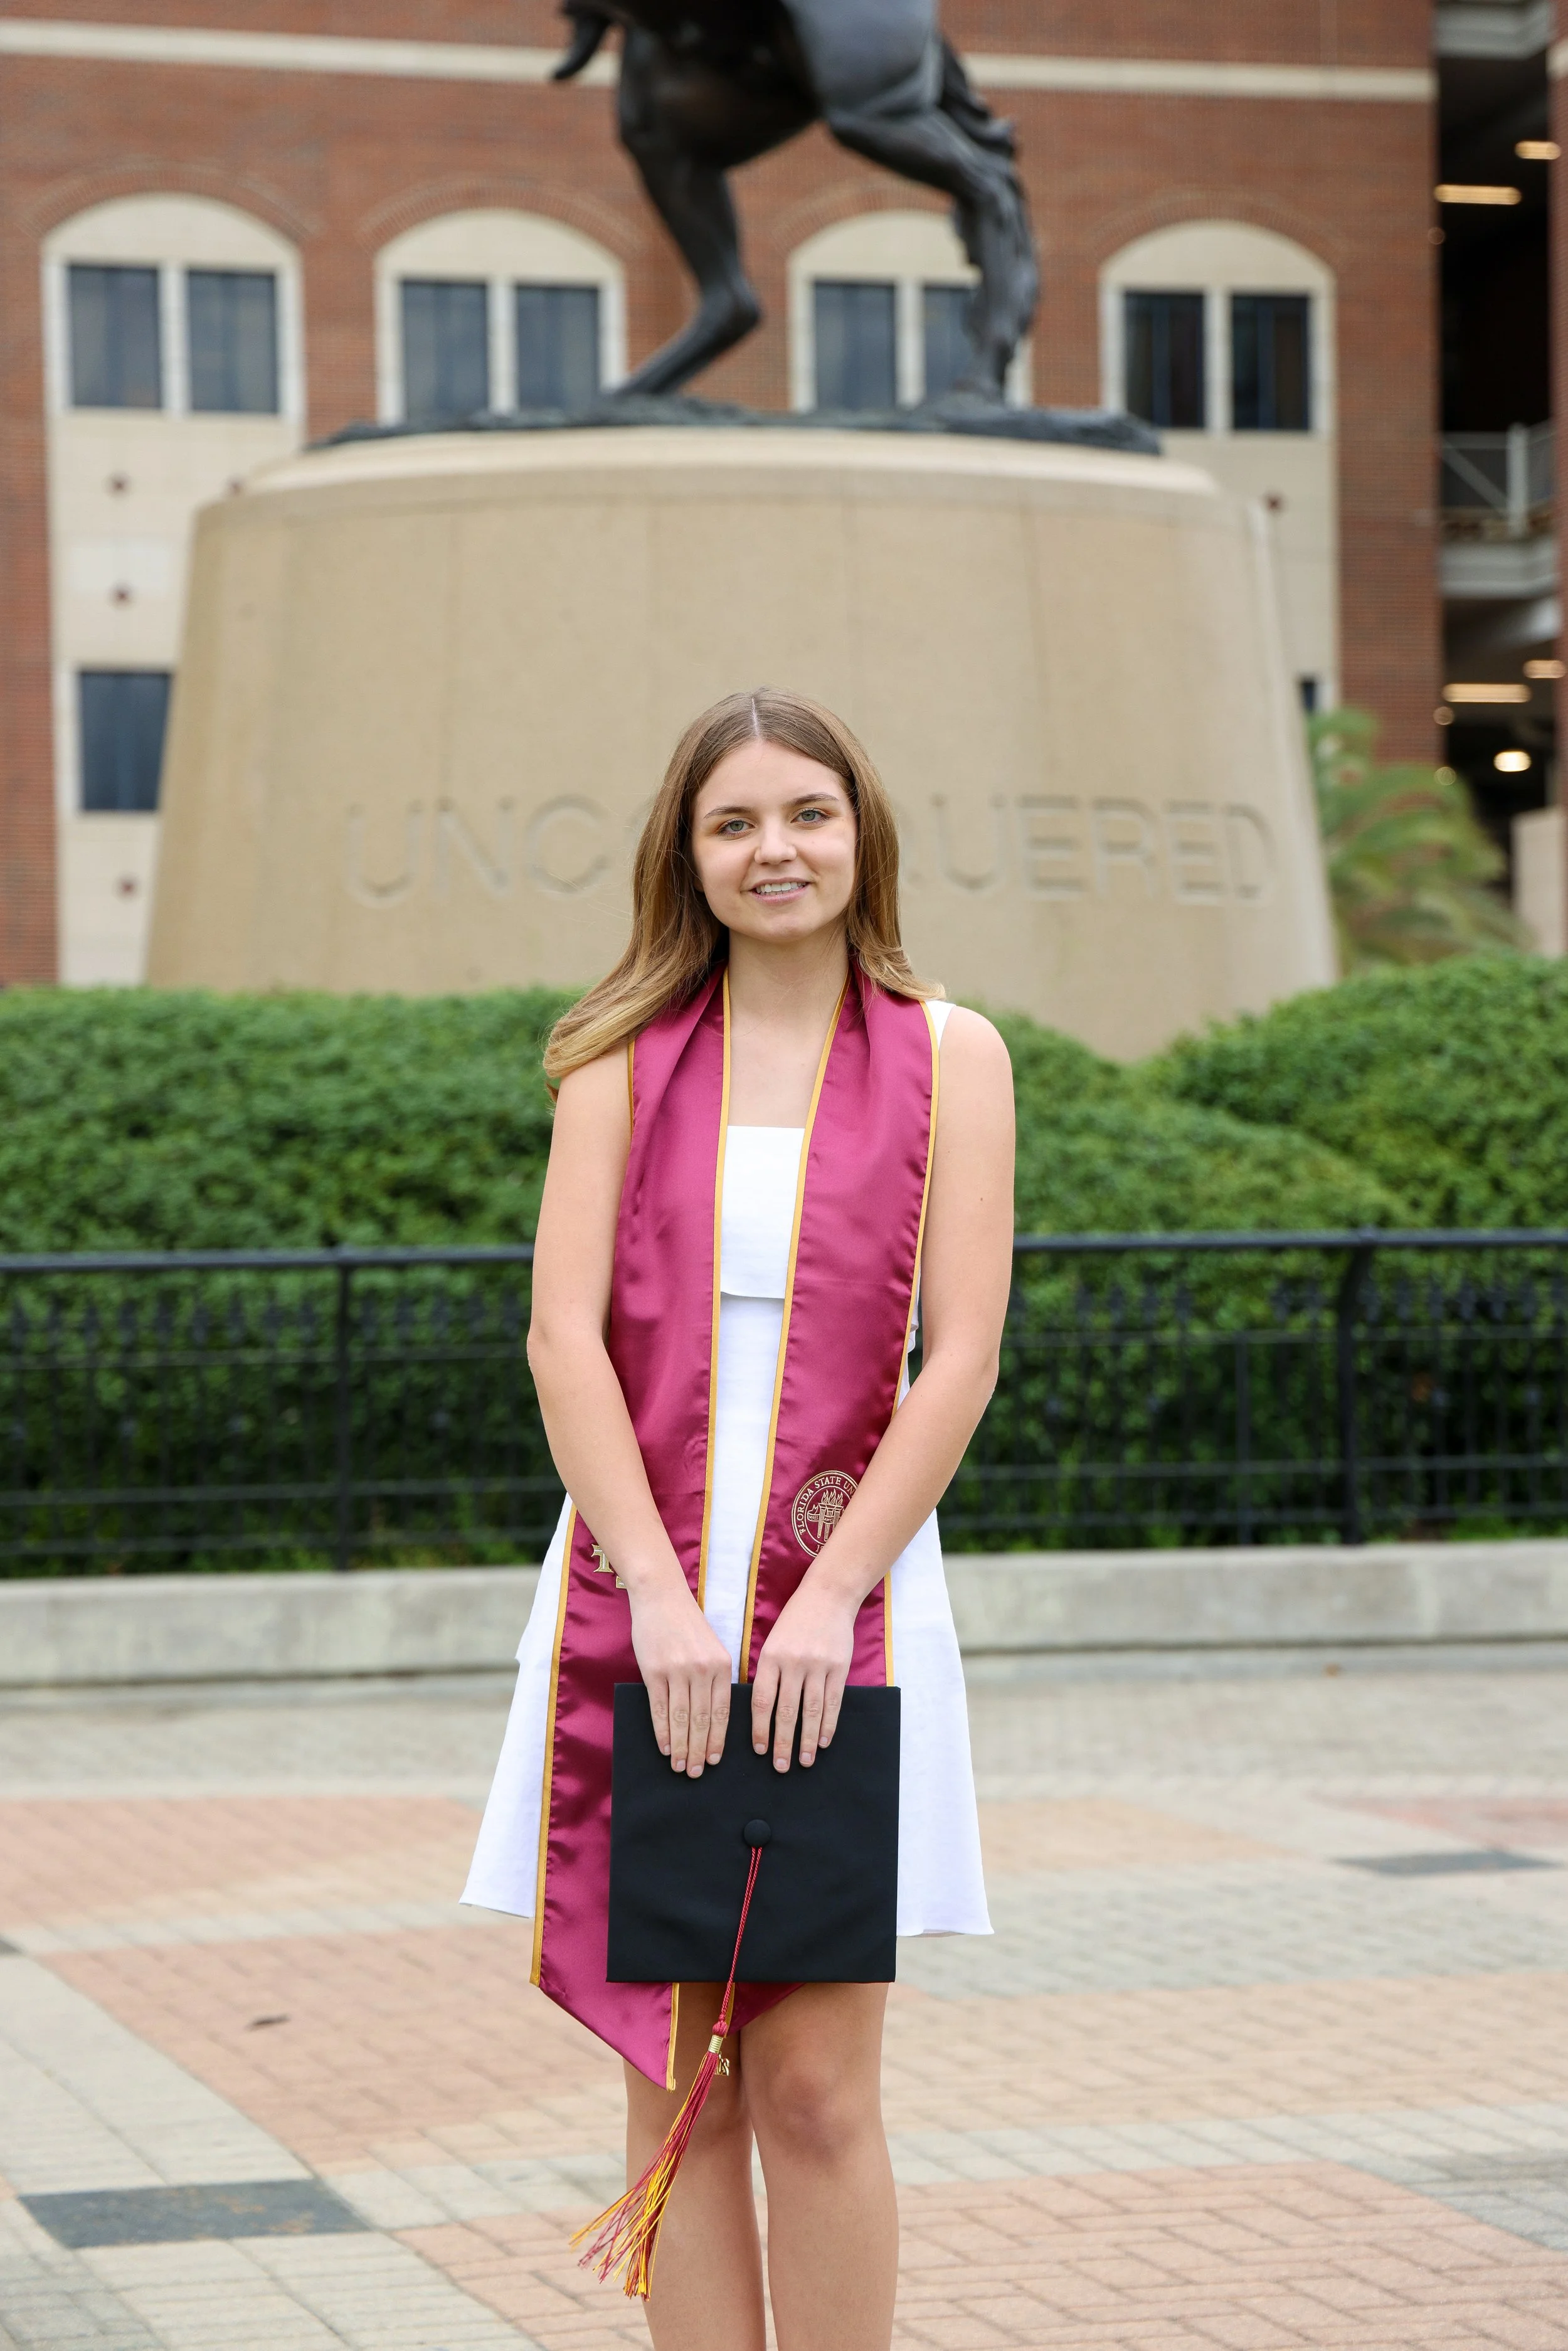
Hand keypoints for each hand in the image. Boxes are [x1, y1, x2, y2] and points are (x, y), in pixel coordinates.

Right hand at [627, 1571, 732, 1775]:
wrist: (661, 1596)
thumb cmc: (687, 1625)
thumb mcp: (712, 1648)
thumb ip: (714, 1678)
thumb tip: (713, 1719)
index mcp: (721, 1665)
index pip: (722, 1711)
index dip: (718, 1739)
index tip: (714, 1760)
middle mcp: (702, 1669)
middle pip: (702, 1720)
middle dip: (699, 1750)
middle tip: (695, 1773)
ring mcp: (677, 1670)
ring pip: (681, 1719)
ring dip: (680, 1747)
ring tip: (679, 1766)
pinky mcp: (654, 1671)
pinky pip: (660, 1708)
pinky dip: (662, 1731)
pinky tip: (664, 1746)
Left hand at [751, 1580, 857, 1770]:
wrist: (827, 1596)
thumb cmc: (794, 1623)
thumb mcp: (772, 1643)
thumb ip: (767, 1674)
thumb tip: (761, 1714)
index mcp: (770, 1658)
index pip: (762, 1701)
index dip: (760, 1729)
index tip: (760, 1750)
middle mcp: (793, 1663)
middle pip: (787, 1711)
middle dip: (783, 1743)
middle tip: (781, 1767)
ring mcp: (818, 1665)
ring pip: (811, 1711)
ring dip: (807, 1740)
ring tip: (804, 1761)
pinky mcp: (839, 1667)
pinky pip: (833, 1702)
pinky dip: (828, 1724)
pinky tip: (823, 1741)